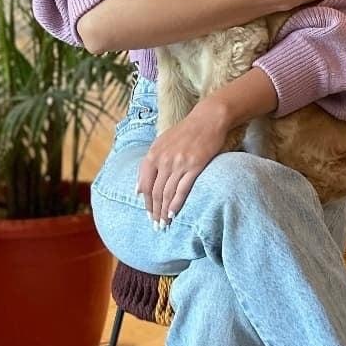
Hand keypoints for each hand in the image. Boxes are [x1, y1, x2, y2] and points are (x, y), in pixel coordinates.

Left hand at [136, 103, 228, 225]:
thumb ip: (149, 165)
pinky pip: (182, 189)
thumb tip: (138, 190)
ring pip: (167, 193)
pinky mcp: (194, 166)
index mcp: (153, 154)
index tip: (148, 215)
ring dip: (164, 211)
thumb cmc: (185, 132)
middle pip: (156, 192)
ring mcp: (179, 163)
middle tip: (156, 226)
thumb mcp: (161, 143)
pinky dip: (176, 203)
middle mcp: (164, 160)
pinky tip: (173, 214)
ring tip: (164, 224)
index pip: (145, 184)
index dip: (146, 202)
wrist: (207, 119)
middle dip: (154, 211)